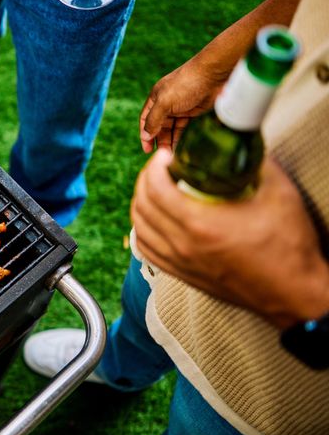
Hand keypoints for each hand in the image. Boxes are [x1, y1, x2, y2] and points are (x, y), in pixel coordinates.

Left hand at [131, 149, 328, 328]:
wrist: (294, 294)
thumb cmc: (289, 247)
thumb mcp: (279, 194)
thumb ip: (257, 162)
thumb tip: (242, 141)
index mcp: (200, 224)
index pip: (155, 189)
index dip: (154, 166)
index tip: (166, 155)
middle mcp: (183, 245)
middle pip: (142, 206)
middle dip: (145, 180)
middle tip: (160, 167)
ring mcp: (180, 263)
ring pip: (140, 229)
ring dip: (141, 203)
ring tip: (154, 188)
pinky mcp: (183, 275)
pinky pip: (147, 250)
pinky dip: (143, 230)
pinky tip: (153, 220)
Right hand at [139, 56, 227, 152]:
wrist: (214, 74)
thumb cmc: (186, 84)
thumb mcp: (165, 102)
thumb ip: (153, 119)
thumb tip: (145, 135)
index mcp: (156, 98)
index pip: (145, 119)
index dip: (145, 134)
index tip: (147, 149)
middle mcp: (166, 103)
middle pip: (159, 126)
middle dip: (159, 140)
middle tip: (163, 155)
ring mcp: (180, 107)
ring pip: (172, 128)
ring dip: (170, 140)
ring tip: (172, 154)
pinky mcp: (193, 111)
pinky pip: (184, 127)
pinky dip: (181, 136)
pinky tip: (180, 146)